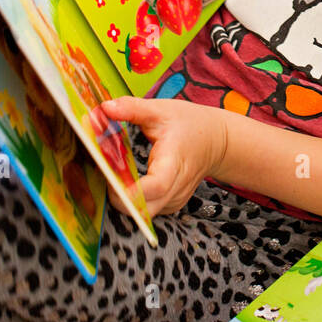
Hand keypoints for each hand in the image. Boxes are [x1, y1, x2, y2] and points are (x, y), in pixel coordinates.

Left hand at [99, 96, 227, 217]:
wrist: (216, 141)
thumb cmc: (190, 124)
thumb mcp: (162, 110)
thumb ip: (132, 108)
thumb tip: (104, 108)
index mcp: (175, 160)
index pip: (157, 185)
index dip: (132, 190)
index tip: (110, 180)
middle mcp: (178, 185)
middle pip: (146, 209)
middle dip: (120, 199)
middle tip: (104, 178)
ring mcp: (176, 198)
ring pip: (145, 214)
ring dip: (125, 202)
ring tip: (114, 179)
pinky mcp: (172, 203)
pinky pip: (149, 211)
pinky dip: (134, 202)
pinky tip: (127, 184)